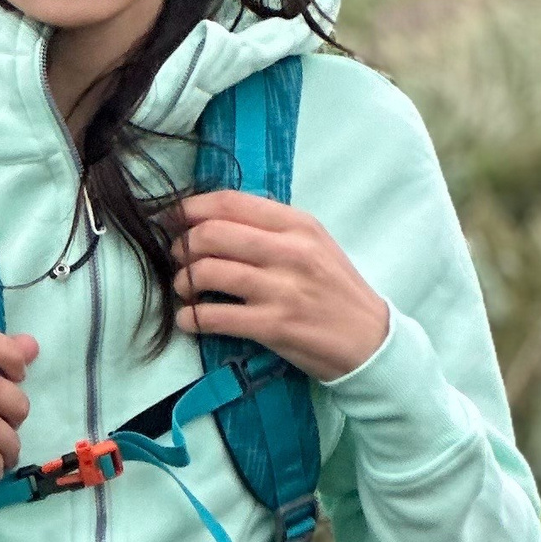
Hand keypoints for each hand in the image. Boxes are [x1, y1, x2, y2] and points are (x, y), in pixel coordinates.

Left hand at [172, 191, 388, 380]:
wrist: (368, 338)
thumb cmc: (333, 289)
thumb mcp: (313, 244)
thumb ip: (270, 228)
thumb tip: (213, 218)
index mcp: (298, 225)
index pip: (230, 203)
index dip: (190, 208)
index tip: (171, 219)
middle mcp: (290, 251)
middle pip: (210, 234)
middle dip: (182, 246)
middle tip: (178, 259)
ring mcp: (281, 289)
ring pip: (207, 273)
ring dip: (182, 283)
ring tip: (184, 290)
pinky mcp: (272, 326)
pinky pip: (213, 317)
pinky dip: (190, 318)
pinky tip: (188, 320)